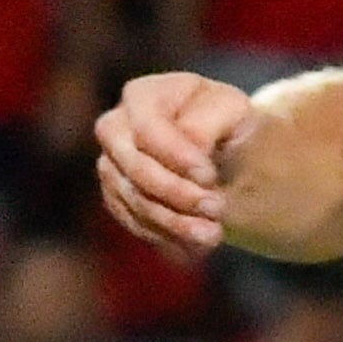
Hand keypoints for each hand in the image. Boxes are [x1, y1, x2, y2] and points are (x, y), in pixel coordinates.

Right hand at [95, 71, 261, 254]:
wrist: (222, 146)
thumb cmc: (227, 121)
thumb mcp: (231, 111)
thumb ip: (207, 124)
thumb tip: (189, 151)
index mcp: (143, 95)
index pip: (148, 129)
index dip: (177, 156)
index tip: (210, 176)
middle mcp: (116, 128)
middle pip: (136, 169)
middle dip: (178, 194)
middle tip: (218, 209)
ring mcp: (111, 164)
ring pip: (135, 201)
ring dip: (175, 223)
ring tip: (213, 235)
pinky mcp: (116, 197)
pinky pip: (134, 222)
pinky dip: (166, 235)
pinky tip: (194, 246)